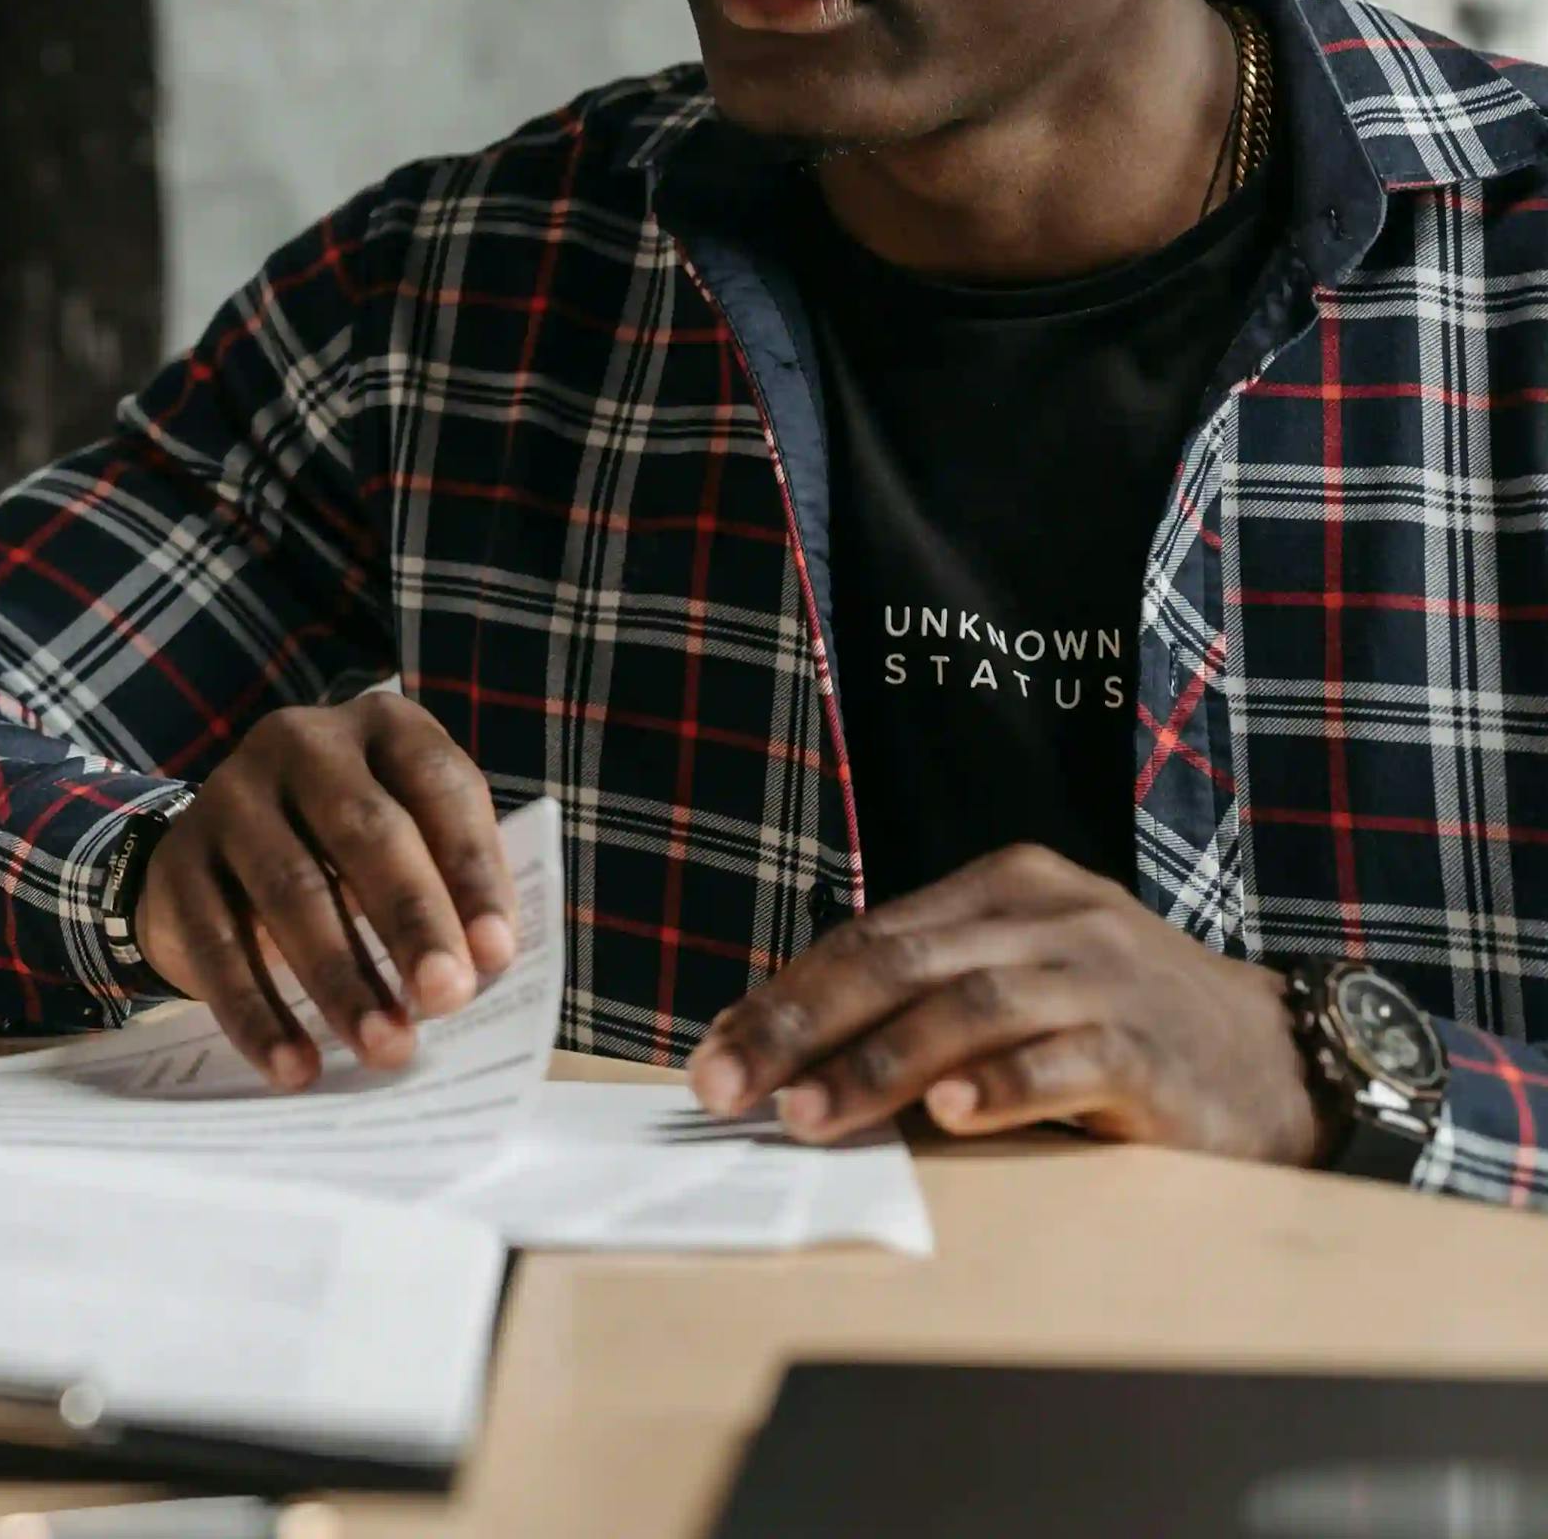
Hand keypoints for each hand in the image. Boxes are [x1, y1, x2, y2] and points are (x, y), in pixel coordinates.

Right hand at [134, 689, 517, 1086]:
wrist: (224, 853)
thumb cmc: (353, 856)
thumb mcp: (413, 845)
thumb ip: (452, 892)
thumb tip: (481, 974)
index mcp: (383, 728)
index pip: (439, 786)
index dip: (472, 870)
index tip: (497, 955)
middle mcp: (302, 742)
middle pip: (364, 828)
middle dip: (411, 920)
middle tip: (445, 999)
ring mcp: (230, 794)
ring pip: (289, 887)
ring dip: (340, 977)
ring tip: (384, 1047)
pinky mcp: (178, 859)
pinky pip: (217, 940)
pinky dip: (257, 1012)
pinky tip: (295, 1066)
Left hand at [683, 843, 1322, 1162]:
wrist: (1288, 1060)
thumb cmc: (1127, 1026)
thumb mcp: (1024, 987)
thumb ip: (925, 1003)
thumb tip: (789, 1057)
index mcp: (1007, 888)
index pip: (869, 936)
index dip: (785, 994)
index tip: (714, 1052)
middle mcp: (1052, 918)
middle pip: (900, 963)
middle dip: (800, 1026)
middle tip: (728, 1086)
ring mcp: (1107, 978)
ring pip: (969, 1008)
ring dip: (878, 1066)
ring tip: (807, 1114)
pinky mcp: (1155, 1051)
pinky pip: (1067, 1061)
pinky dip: (1002, 1086)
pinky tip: (949, 1116)